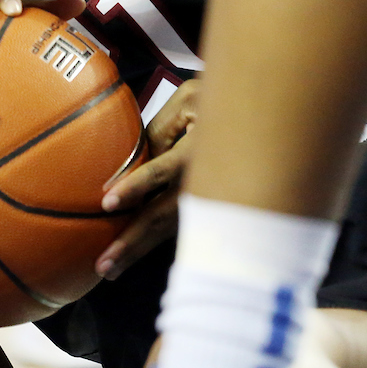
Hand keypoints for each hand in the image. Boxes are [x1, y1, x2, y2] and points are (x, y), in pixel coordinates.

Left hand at [95, 79, 200, 279]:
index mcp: (198, 144)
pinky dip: (159, 241)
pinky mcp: (213, 206)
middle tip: (104, 262)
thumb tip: (129, 167)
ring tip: (113, 268)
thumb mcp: (188, 102)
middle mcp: (206, 175)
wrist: (262, 113)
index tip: (108, 203)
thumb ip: (159, 133)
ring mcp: (213, 195)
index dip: (134, 186)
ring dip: (142, 248)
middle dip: (134, 239)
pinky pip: (183, 226)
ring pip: (173, 228)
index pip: (160, 169)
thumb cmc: (217, 100)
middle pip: (166, 213)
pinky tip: (138, 255)